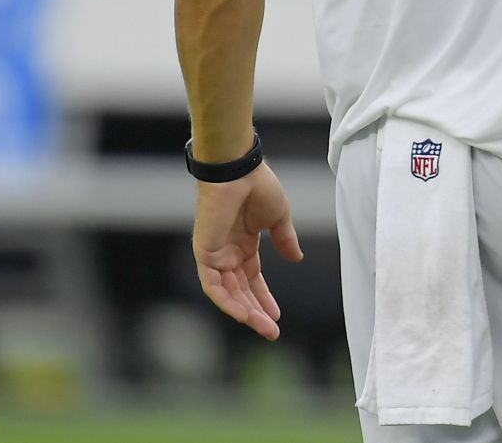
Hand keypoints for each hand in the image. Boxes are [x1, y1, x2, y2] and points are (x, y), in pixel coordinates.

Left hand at [192, 163, 303, 340]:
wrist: (239, 170)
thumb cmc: (258, 186)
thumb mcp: (278, 218)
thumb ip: (285, 240)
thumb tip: (297, 258)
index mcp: (244, 244)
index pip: (252, 279)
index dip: (264, 298)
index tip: (277, 316)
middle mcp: (228, 253)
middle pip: (241, 291)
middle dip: (256, 312)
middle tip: (271, 331)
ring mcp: (215, 254)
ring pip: (228, 293)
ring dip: (244, 311)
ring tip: (263, 326)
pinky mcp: (205, 253)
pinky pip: (213, 285)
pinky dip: (227, 301)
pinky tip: (243, 313)